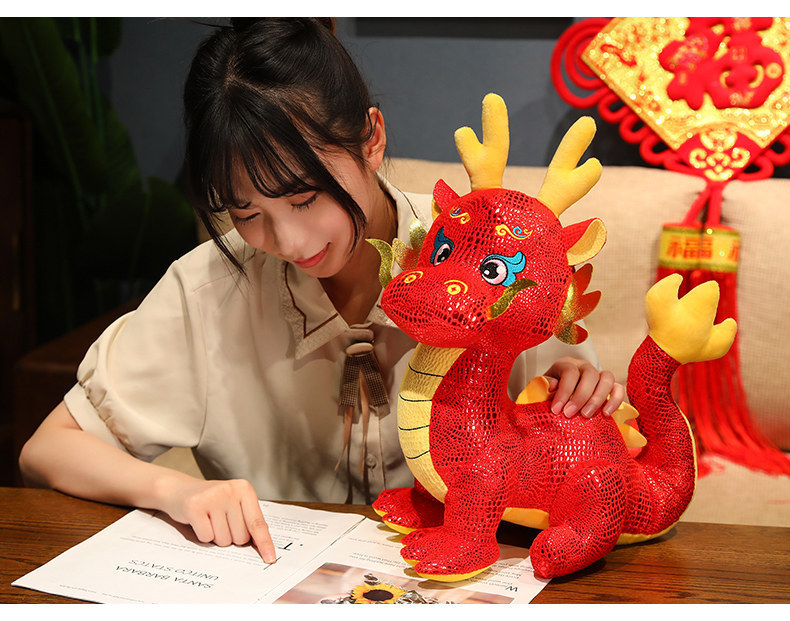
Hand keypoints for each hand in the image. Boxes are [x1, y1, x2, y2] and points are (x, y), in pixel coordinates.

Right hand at [161, 477, 276, 563]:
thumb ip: (248, 520)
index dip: (264, 543)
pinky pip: (206, 538)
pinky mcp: (194, 506)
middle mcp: (230, 490)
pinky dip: (203, 536)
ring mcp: (212, 497)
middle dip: (231, 537)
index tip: (270, 558)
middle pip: (240, 537)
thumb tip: (262, 547)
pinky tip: (198, 521)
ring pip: (223, 540)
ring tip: (209, 520)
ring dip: (216, 537)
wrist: (180, 489)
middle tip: (220, 522)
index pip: (258, 523)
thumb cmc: (212, 501)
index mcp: (244, 489)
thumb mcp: (234, 504)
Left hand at [544, 357, 623, 417]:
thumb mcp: (543, 389)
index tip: (556, 410)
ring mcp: (599, 374)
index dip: (563, 391)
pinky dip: (615, 400)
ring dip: (598, 398)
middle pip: (590, 374)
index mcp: (567, 364)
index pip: (569, 372)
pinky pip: (618, 389)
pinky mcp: (611, 386)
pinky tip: (606, 414)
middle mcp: (584, 366)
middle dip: (580, 396)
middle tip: (570, 414)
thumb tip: (553, 385)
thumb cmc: (551, 394)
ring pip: (607, 378)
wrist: (561, 399)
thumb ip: (545, 386)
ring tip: (586, 415)